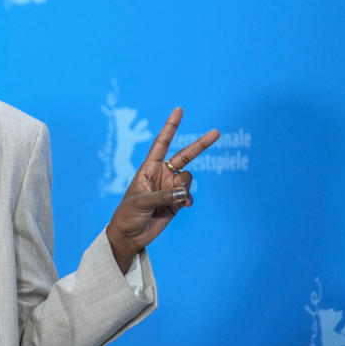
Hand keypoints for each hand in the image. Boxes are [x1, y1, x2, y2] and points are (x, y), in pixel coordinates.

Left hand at [106, 107, 219, 271]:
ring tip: (176, 200)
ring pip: (188, 179)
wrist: (130, 235)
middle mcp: (161, 174)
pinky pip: (189, 195)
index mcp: (148, 168)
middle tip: (216, 132)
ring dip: (185, 188)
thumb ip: (163, 196)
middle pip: (184, 156)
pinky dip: (188, 198)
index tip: (179, 110)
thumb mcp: (141, 202)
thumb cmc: (128, 215)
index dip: (170, 127)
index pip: (161, 143)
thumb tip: (183, 193)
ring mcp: (170, 187)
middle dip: (200, 144)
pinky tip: (183, 205)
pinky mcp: (177, 202)